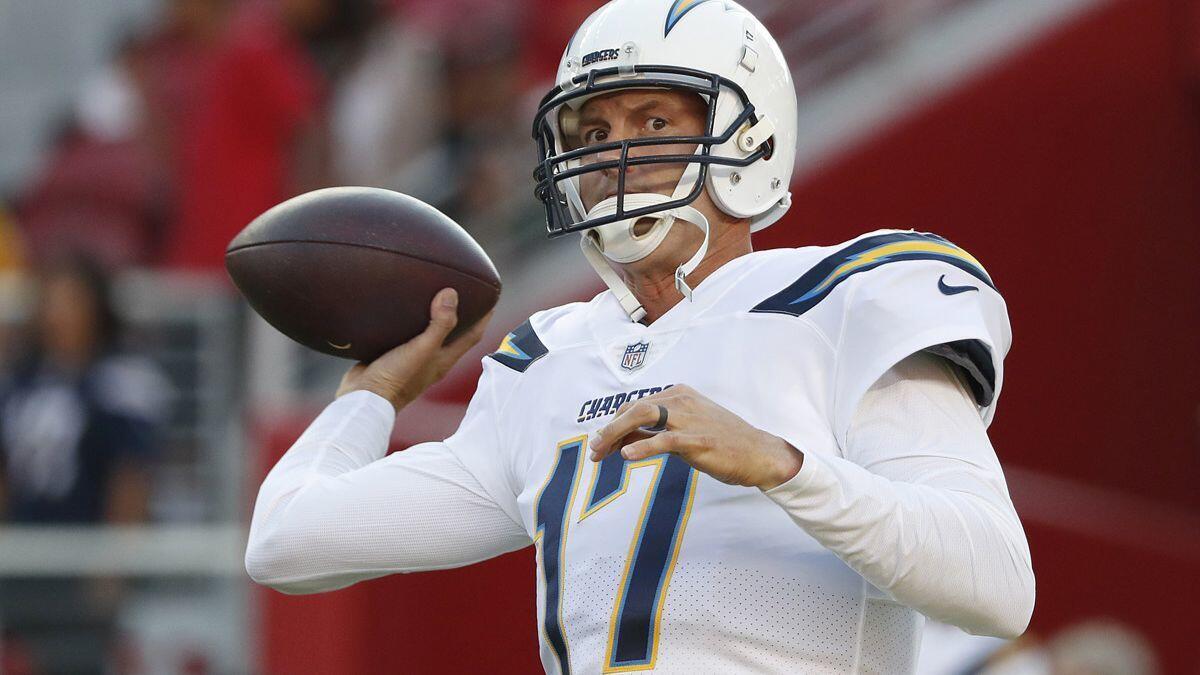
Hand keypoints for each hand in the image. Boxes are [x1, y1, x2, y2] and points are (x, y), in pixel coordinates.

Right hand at [336, 288, 492, 411]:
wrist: (363, 398)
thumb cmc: (397, 378)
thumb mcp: (422, 349)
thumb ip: (439, 324)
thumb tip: (451, 294)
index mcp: (444, 360)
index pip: (472, 336)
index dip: (484, 317)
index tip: (491, 297)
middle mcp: (431, 359)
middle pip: (453, 333)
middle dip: (461, 314)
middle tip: (464, 291)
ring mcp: (412, 358)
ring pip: (428, 333)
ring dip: (433, 316)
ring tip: (433, 293)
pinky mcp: (392, 355)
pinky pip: (404, 334)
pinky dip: (408, 320)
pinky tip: (400, 307)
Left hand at [588, 385, 803, 490]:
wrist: (759, 453)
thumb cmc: (722, 443)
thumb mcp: (686, 431)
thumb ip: (656, 432)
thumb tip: (623, 439)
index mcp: (679, 395)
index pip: (637, 405)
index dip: (614, 423)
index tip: (601, 443)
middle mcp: (681, 401)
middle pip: (635, 408)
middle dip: (610, 428)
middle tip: (594, 450)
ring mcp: (689, 419)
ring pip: (644, 417)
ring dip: (617, 433)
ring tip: (601, 450)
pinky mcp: (698, 439)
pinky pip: (664, 441)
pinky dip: (643, 447)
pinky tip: (627, 455)